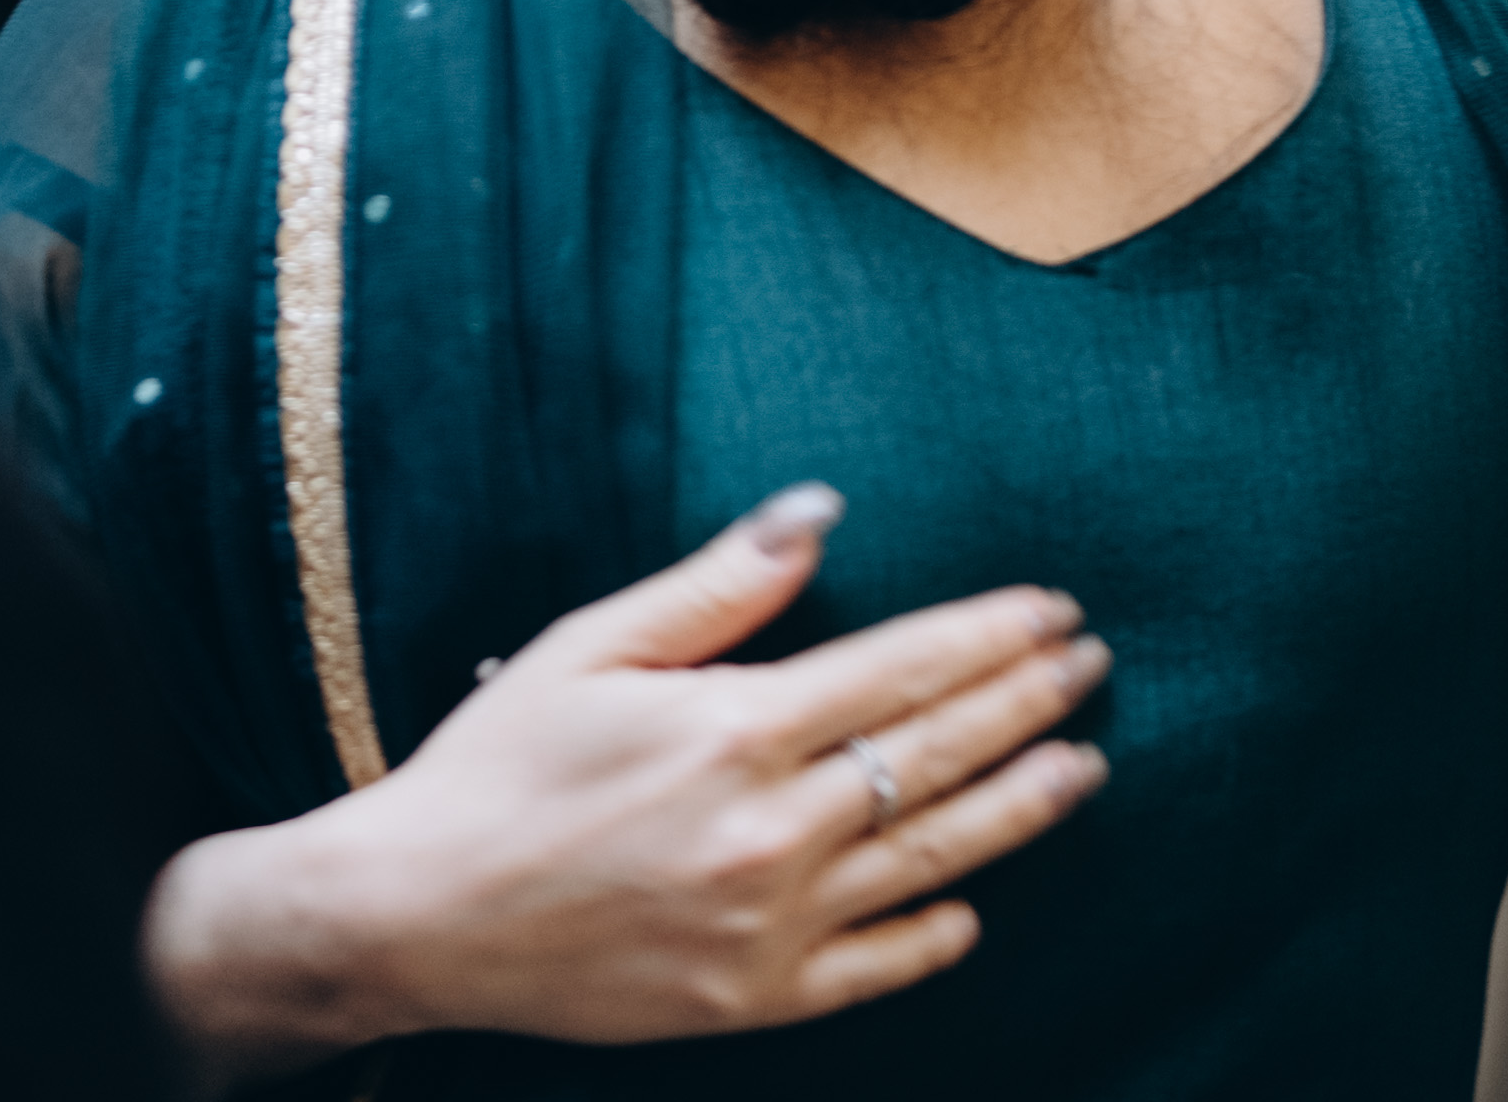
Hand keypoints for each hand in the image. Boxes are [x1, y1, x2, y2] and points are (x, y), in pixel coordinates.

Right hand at [145, 485, 1109, 1077]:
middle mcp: (770, 829)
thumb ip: (721, 583)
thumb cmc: (496, 764)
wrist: (415, 915)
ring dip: (1018, 808)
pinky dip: (930, 933)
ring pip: (930, 858)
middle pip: (937, 754)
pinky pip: (871, 966)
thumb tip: (822, 509)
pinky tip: (973, 907)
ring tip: (1083, 768)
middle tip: (1092, 667)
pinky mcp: (749, 999)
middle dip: (1026, 702)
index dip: (992, 634)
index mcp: (736, 728)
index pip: (905, 668)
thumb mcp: (595, 645)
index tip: (1055, 607)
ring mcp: (767, 923)